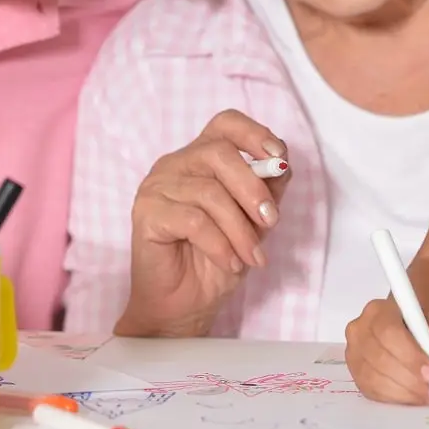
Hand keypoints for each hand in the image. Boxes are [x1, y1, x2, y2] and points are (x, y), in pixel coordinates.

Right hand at [116, 110, 289, 336]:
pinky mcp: (146, 212)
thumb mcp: (254, 222)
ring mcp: (156, 186)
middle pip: (218, 153)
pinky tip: (230, 263)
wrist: (185, 305)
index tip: (278, 160)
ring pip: (209, 192)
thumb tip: (282, 165)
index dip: (254, 134)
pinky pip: (193, 220)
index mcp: (201, 158)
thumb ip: (267, 190)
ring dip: (240, 230)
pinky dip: (220, 245)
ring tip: (252, 257)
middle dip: (252, 188)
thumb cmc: (219, 259)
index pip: (226, 123)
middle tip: (271, 222)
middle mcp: (175, 164)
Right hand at [345, 297, 428, 404]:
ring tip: (427, 395)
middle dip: (409, 378)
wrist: (407, 337)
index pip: (388, 332)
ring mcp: (353, 354)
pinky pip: (372, 391)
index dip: (409, 355)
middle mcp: (359, 329)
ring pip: (375, 377)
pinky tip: (413, 397)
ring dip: (404, 391)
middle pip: (380, 357)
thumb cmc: (421, 332)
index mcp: (379, 311)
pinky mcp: (355, 375)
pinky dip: (396, 398)